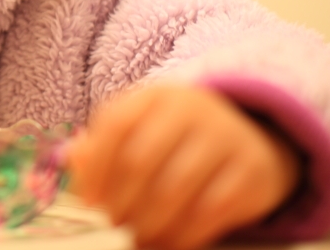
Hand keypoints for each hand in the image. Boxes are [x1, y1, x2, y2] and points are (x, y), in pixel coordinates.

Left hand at [69, 84, 300, 249]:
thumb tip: (76, 162)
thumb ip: (104, 146)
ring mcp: (226, 137)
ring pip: (174, 189)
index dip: (96, 168)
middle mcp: (191, 109)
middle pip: (141, 158)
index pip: (115, 124)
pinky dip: (183, 235)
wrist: (250, 138)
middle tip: (111, 225)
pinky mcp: (253, 171)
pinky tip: (168, 243)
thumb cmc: (177, 140)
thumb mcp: (141, 131)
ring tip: (136, 237)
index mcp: (155, 95)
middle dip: (119, 201)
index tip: (87, 202)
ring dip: (148, 223)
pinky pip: (210, 211)